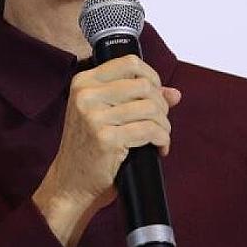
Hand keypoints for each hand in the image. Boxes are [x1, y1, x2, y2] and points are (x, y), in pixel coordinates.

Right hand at [33, 55, 180, 246]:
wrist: (71, 183)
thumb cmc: (88, 149)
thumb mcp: (104, 115)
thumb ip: (137, 98)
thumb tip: (175, 93)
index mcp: (84, 82)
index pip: (129, 63)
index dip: (152, 77)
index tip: (157, 95)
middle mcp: (86, 95)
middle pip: (144, 85)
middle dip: (161, 105)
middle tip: (160, 122)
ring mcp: (94, 116)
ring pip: (150, 108)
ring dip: (164, 125)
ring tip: (160, 137)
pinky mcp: (106, 138)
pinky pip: (150, 130)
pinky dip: (162, 140)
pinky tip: (159, 148)